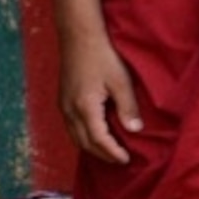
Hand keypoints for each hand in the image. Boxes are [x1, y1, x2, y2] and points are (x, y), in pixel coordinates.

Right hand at [58, 33, 144, 164]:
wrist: (79, 37)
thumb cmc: (102, 56)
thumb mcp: (121, 81)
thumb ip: (128, 107)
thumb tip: (135, 130)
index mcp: (85, 107)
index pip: (98, 139)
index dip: (112, 152)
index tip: (126, 160)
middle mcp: (70, 110)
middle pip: (84, 142)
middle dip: (102, 155)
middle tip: (120, 161)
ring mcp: (63, 105)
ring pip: (75, 136)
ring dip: (91, 148)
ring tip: (109, 153)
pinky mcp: (63, 100)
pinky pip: (71, 127)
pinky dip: (83, 137)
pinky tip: (94, 136)